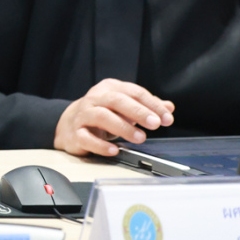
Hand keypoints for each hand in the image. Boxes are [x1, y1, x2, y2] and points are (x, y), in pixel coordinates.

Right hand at [54, 78, 175, 157]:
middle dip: (138, 112)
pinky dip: (101, 145)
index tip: (166, 118)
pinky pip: (87, 138)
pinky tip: (114, 150)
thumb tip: (169, 107)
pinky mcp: (75, 133)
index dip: (152, 105)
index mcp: (109, 88)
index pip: (134, 92)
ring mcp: (84, 115)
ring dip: (123, 127)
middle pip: (117, 101)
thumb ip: (146, 106)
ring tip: (140, 138)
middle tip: (155, 124)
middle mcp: (95, 98)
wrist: (69, 123)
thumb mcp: (124, 106)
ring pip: (102, 117)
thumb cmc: (102, 113)